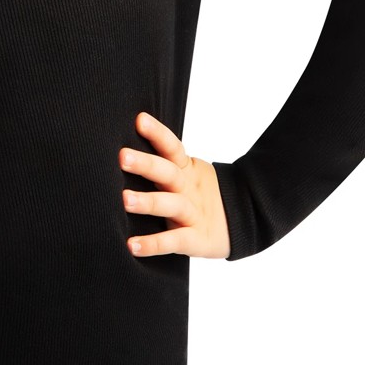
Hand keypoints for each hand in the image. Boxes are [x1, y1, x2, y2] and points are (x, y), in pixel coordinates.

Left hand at [119, 111, 230, 259]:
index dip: (157, 133)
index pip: (172, 147)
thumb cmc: (199, 196)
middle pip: (168, 172)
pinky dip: (153, 244)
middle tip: (122, 156)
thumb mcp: (187, 175)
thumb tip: (123, 151)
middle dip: (146, 164)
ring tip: (125, 199)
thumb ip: (162, 164)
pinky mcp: (196, 239)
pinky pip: (174, 241)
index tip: (139, 119)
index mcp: (186, 169)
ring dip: (148, 201)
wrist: (242, 222)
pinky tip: (132, 245)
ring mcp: (193, 213)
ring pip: (171, 204)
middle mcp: (188, 188)